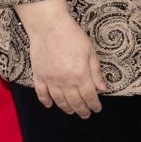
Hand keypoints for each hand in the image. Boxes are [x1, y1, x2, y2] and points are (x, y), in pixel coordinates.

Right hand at [18, 0, 104, 118]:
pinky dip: (45, 101)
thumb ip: (95, 72)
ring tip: (72, 111)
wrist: (48, 26)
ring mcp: (50, 79)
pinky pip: (41, 93)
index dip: (94, 104)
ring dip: (66, 108)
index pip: (89, 96)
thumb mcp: (90, 52)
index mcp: (80, 75)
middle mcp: (65, 80)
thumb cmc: (72, 35)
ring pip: (58, 100)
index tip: (97, 109)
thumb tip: (102, 88)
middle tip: (85, 115)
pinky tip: (49, 105)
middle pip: (74, 101)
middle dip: (81, 110)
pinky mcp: (38, 75)